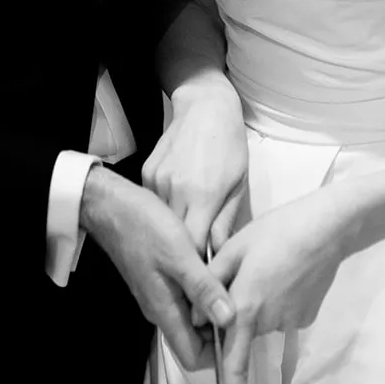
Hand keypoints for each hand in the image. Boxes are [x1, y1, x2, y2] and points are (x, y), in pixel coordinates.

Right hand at [80, 166, 233, 368]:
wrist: (111, 206)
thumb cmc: (142, 226)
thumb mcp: (179, 254)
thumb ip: (203, 288)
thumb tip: (229, 319)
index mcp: (164, 310)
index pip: (194, 358)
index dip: (219, 355)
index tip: (242, 335)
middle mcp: (161, 309)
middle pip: (196, 340)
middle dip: (221, 331)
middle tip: (246, 308)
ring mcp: (160, 294)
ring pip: (193, 317)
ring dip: (214, 309)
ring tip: (237, 289)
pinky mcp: (161, 279)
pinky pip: (187, 297)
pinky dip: (204, 292)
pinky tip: (218, 272)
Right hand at [142, 81, 248, 255]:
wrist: (204, 107)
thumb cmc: (229, 145)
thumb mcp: (238, 185)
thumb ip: (225, 222)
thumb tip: (218, 254)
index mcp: (203, 196)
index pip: (195, 248)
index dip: (200, 266)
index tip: (207, 276)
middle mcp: (175, 191)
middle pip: (174, 239)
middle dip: (185, 255)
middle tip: (196, 268)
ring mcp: (157, 181)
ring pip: (161, 223)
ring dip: (172, 233)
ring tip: (183, 240)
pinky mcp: (147, 173)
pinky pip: (154, 203)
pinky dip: (163, 211)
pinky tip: (174, 206)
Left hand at [207, 189, 347, 383]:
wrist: (327, 227)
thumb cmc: (276, 231)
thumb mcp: (234, 249)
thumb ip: (210, 284)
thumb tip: (196, 317)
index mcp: (245, 309)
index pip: (234, 365)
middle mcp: (268, 322)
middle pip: (244, 330)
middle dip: (241, 314)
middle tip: (250, 271)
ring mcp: (292, 321)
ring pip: (264, 320)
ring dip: (261, 302)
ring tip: (270, 265)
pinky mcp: (307, 315)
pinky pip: (284, 313)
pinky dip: (280, 298)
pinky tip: (287, 272)